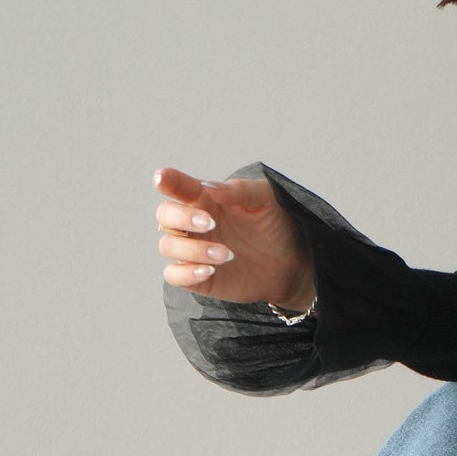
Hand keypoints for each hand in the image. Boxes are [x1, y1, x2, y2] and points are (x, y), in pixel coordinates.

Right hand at [154, 165, 314, 309]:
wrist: (294, 262)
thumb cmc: (276, 225)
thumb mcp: (267, 200)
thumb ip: (239, 190)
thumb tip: (210, 188)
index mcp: (206, 199)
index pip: (178, 187)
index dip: (167, 181)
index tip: (162, 178)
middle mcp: (193, 224)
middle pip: (165, 215)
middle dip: (181, 218)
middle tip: (211, 223)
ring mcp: (193, 250)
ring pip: (168, 245)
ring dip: (193, 249)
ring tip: (227, 254)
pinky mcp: (198, 278)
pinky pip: (174, 275)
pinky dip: (186, 273)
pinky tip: (210, 271)